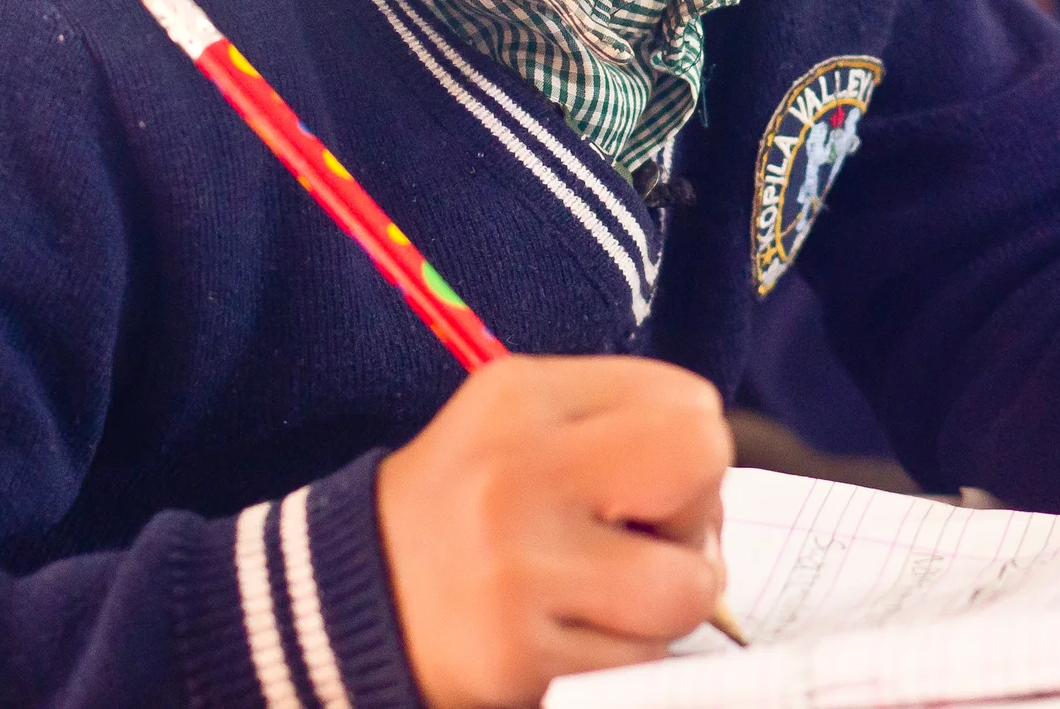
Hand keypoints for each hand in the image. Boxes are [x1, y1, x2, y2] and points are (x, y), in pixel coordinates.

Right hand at [379, 356, 732, 708]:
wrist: (342, 607)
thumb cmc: (467, 510)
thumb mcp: (521, 425)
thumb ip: (618, 425)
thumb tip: (717, 481)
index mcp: (521, 396)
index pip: (688, 402)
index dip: (687, 452)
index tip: (644, 484)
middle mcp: (516, 472)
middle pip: (700, 461)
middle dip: (697, 513)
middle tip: (647, 540)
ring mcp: (516, 570)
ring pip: (687, 586)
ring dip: (667, 603)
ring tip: (609, 599)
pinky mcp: (517, 659)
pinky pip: (642, 663)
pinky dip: (626, 658)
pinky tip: (573, 639)